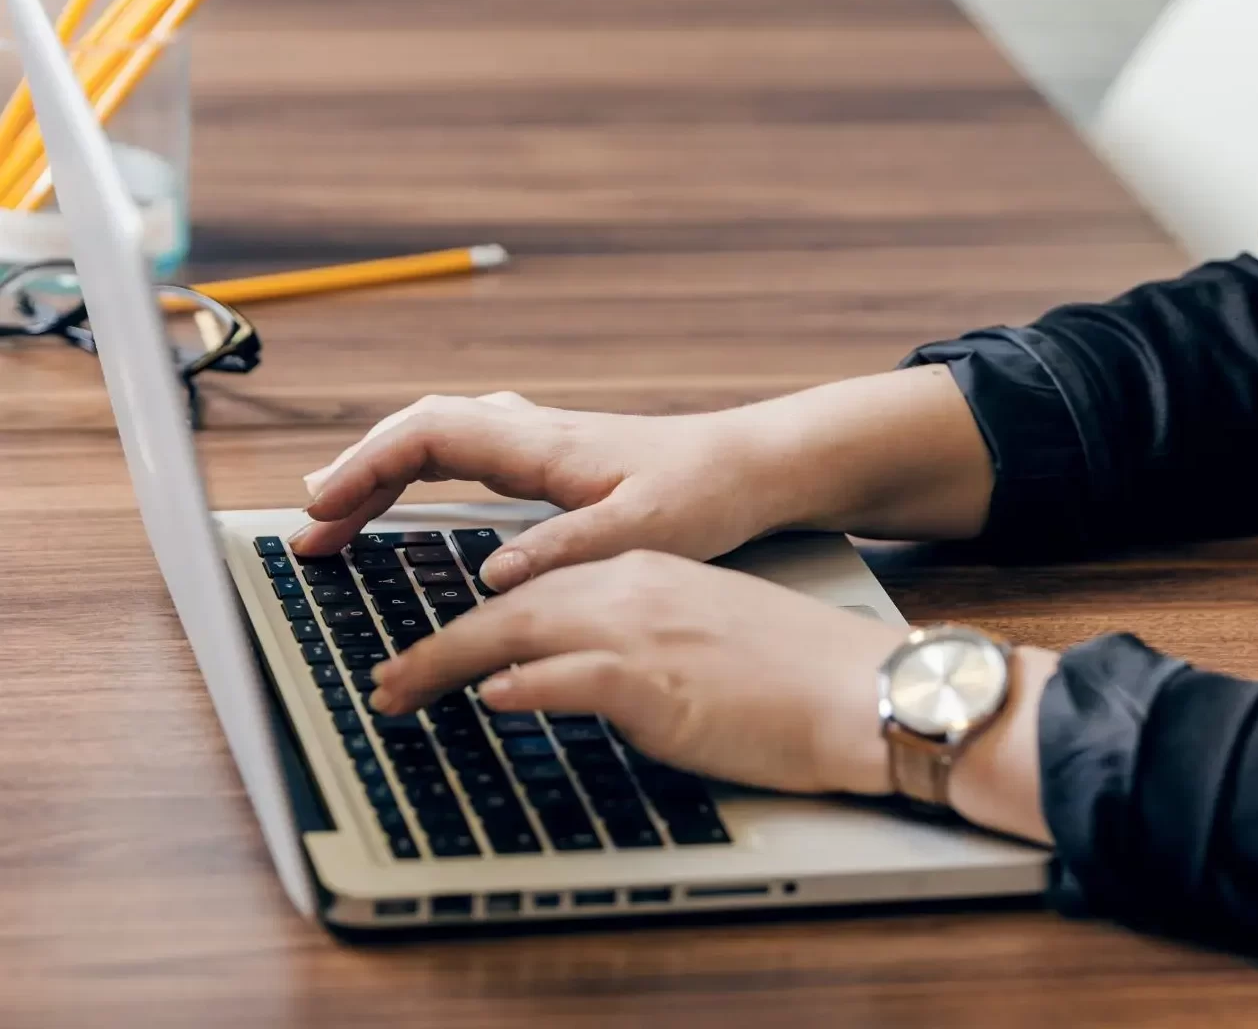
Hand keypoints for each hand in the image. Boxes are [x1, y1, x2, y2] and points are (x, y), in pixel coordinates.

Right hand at [291, 366, 994, 589]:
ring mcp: (542, 441)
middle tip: (313, 529)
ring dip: (384, 469)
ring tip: (339, 514)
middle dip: (357, 473)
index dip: (365, 466)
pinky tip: (414, 495)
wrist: (755, 464)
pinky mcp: (555, 458)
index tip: (320, 510)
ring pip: (439, 438)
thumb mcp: (644, 533)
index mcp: (543, 445)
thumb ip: (567, 552)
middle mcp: (533, 433)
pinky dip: (422, 471)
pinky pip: (465, 450)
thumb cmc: (708, 492)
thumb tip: (490, 576)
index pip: (428, 435)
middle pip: (419, 432)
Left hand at [370, 550, 901, 794]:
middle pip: (508, 608)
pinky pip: (569, 675)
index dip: (474, 622)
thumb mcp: (699, 636)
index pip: (536, 590)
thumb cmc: (788, 671)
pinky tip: (489, 697)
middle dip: (435, 646)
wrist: (857, 685)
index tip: (434, 650)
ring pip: (518, 633)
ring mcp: (642, 629)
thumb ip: (630, 642)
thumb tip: (565, 675)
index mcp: (642, 573)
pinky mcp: (656, 678)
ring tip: (398, 692)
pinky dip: (522, 684)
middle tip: (387, 679)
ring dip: (446, 665)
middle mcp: (632, 588)